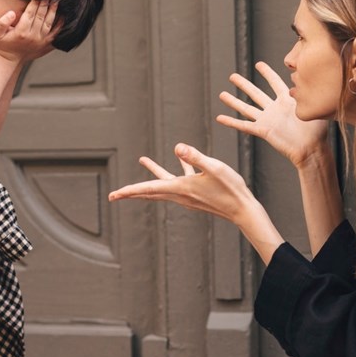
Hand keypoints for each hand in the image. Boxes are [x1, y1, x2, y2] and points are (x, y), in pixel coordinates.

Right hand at [0, 0, 59, 62]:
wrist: (9, 59)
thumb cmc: (2, 44)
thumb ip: (2, 22)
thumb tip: (12, 13)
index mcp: (21, 31)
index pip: (30, 12)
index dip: (35, 1)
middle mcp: (33, 36)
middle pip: (41, 15)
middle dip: (45, 3)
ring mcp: (41, 41)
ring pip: (49, 23)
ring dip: (53, 11)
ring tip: (56, 0)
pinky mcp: (45, 45)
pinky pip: (55, 34)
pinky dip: (60, 25)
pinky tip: (63, 16)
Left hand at [109, 143, 255, 224]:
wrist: (242, 209)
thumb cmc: (230, 189)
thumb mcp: (214, 168)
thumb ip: (195, 157)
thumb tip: (177, 147)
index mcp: (180, 188)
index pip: (148, 189)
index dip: (129, 190)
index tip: (113, 195)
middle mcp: (180, 194)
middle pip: (149, 192)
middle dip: (131, 192)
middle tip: (113, 196)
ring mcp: (187, 195)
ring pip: (163, 185)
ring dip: (152, 173)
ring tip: (144, 159)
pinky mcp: (195, 193)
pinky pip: (179, 180)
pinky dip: (175, 170)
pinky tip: (179, 157)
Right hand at [218, 61, 330, 167]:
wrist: (312, 149)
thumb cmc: (318, 130)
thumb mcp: (313, 105)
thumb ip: (305, 92)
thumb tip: (296, 80)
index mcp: (288, 101)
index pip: (275, 83)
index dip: (267, 73)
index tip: (258, 64)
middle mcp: (275, 109)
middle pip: (255, 93)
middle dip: (244, 85)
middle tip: (232, 76)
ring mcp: (268, 120)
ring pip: (246, 108)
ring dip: (233, 102)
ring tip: (222, 94)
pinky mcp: (263, 131)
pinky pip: (244, 126)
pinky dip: (232, 122)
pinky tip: (220, 118)